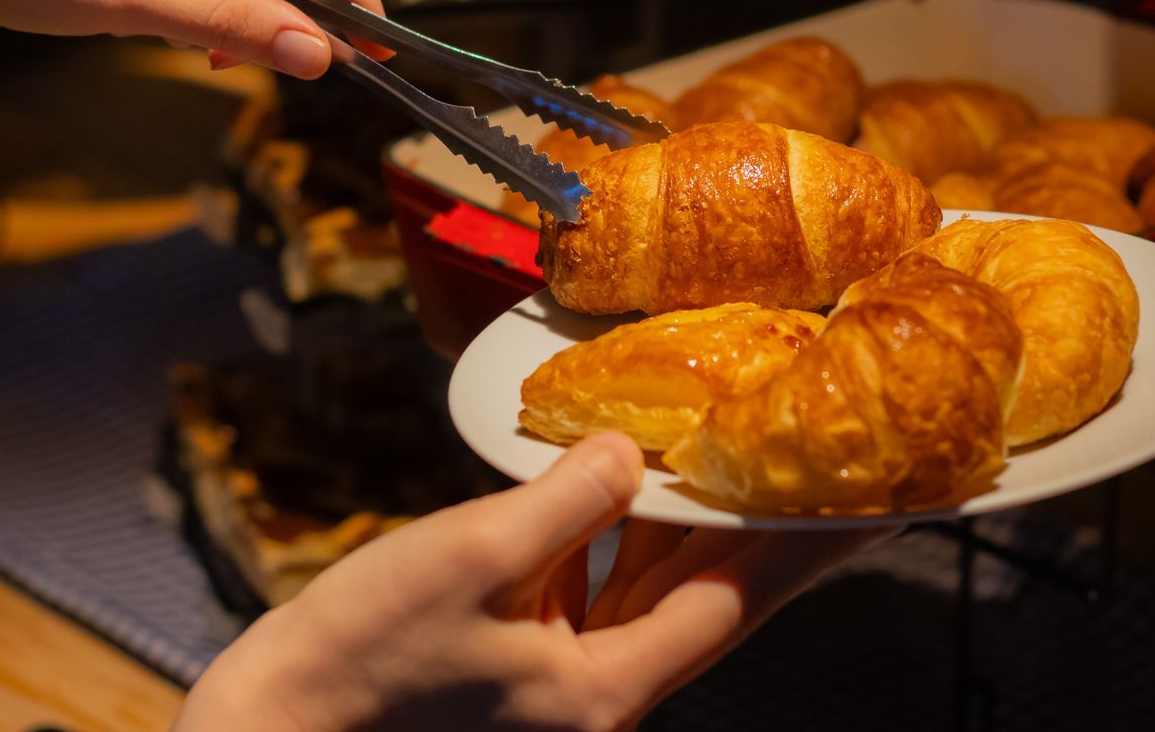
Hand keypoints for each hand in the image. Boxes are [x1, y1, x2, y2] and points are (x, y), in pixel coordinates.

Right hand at [175, 434, 896, 730]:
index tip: (881, 500)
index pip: (738, 600)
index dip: (812, 542)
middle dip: (774, 529)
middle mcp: (599, 694)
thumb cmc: (360, 658)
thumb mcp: (470, 560)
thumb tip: (627, 451)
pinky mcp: (520, 661)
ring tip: (753, 457)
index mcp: (605, 687)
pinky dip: (626, 536)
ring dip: (700, 526)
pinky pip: (601, 589)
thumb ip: (565, 501)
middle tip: (837, 466)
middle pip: (711, 597)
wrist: (272, 731)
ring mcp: (560, 682)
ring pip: (657, 591)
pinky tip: (630, 485)